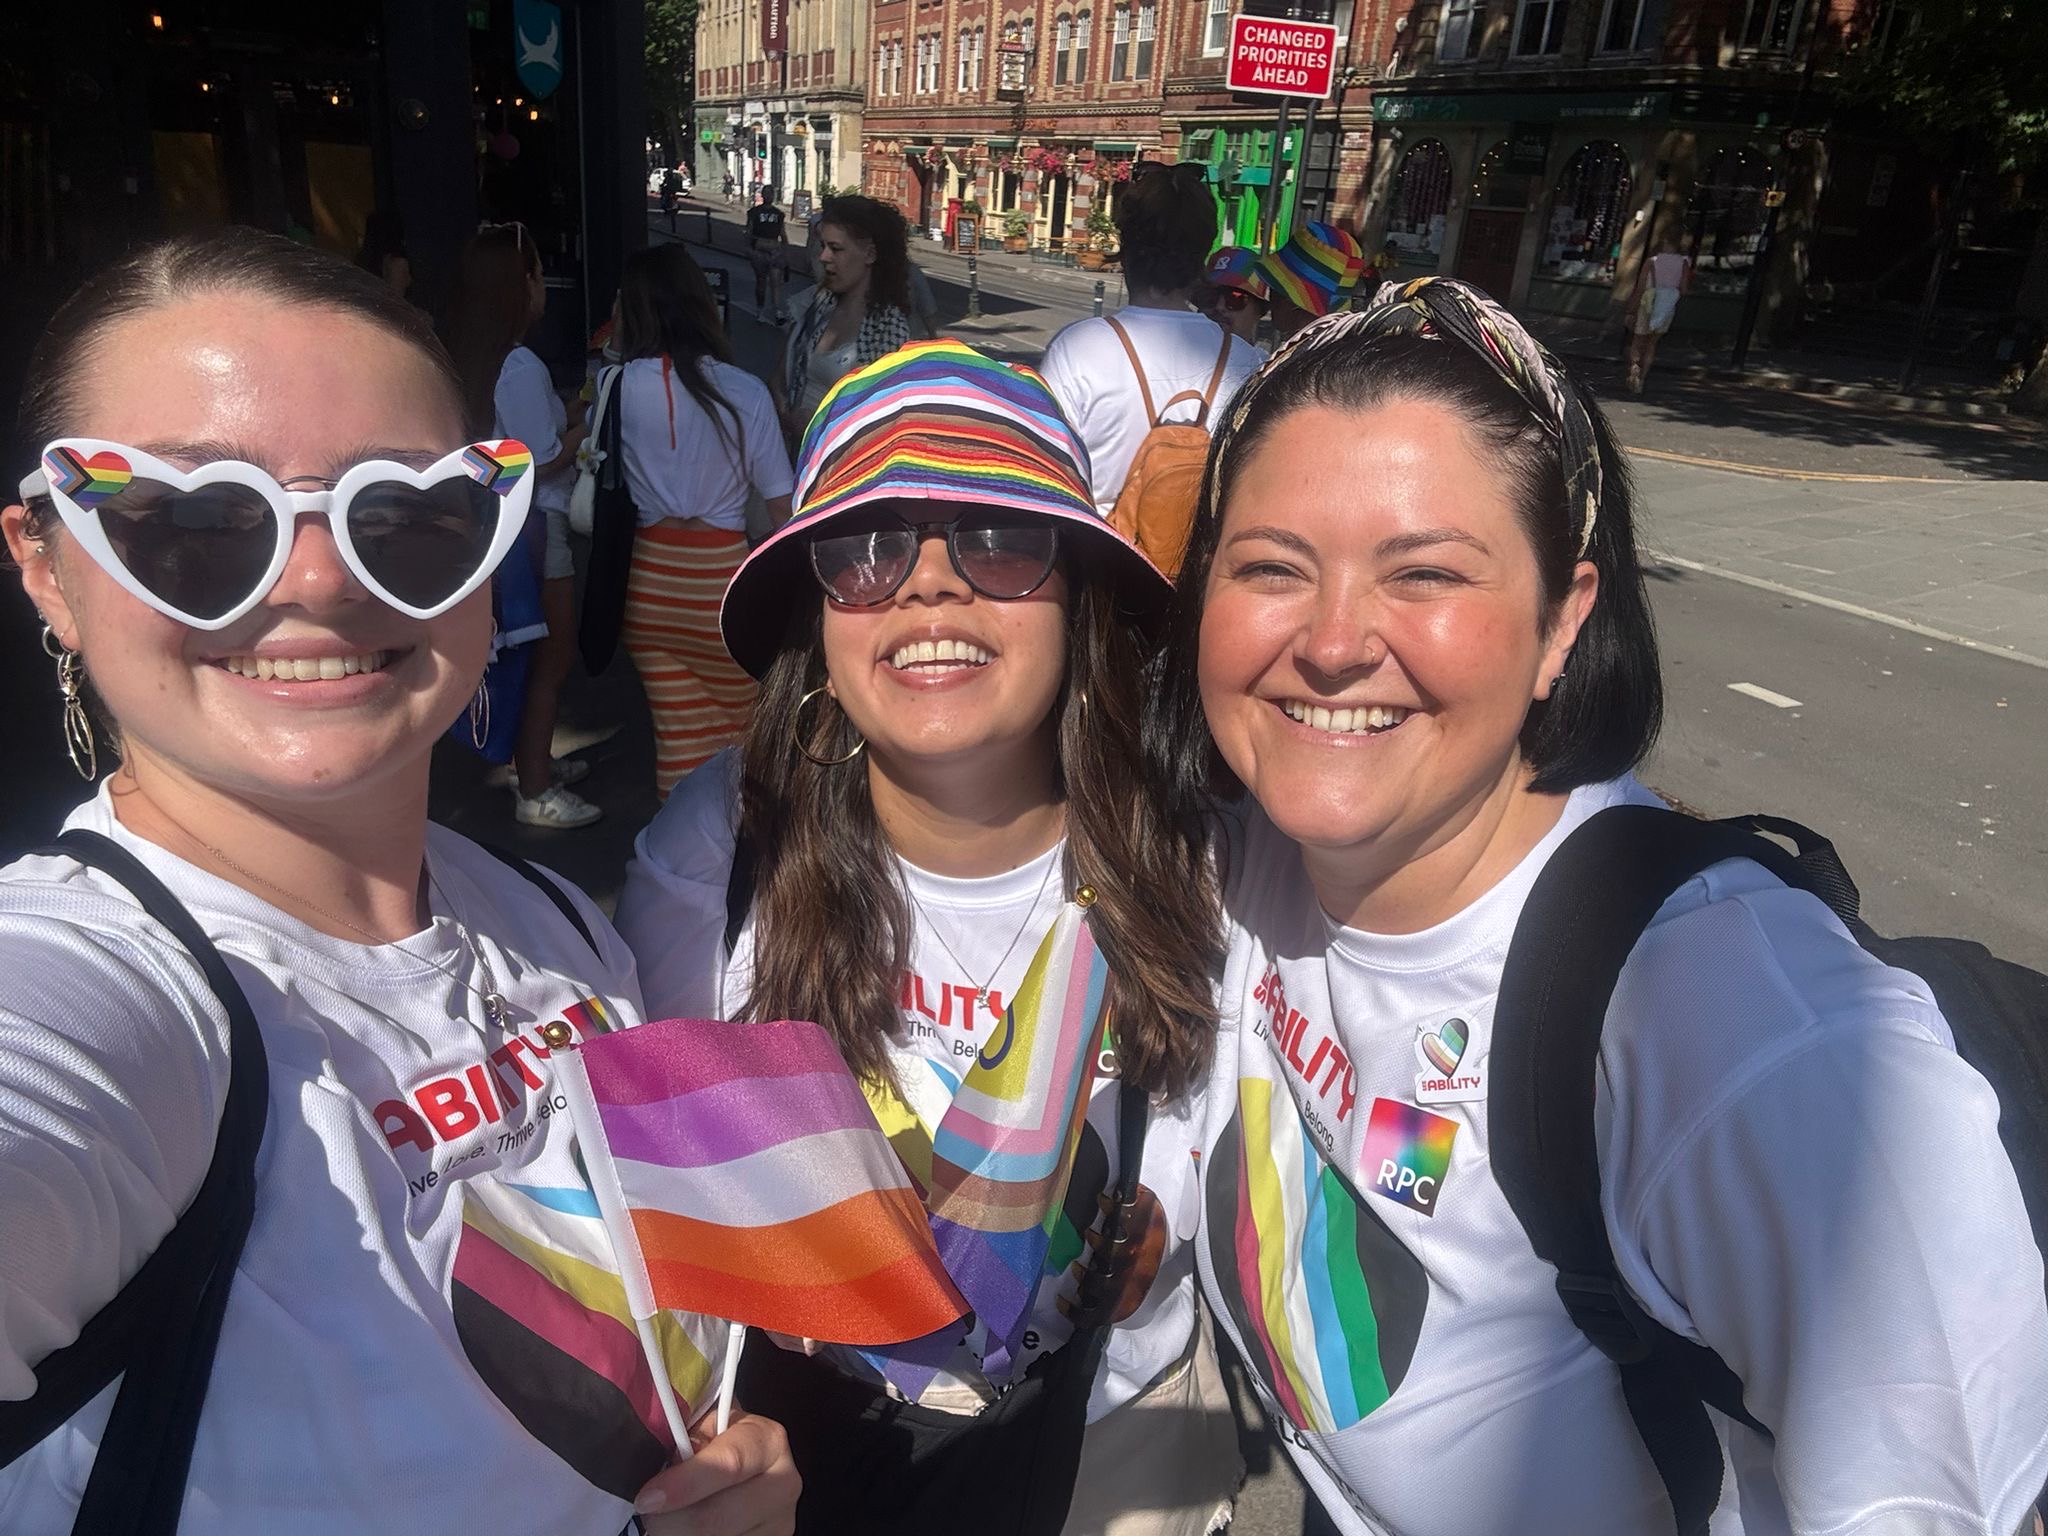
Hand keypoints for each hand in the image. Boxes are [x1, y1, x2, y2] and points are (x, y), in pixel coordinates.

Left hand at [634, 1412, 798, 1535]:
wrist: (740, 1469)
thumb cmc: (714, 1445)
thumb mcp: (703, 1427)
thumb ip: (684, 1437)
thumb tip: (657, 1459)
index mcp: (768, 1441)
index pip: (727, 1465)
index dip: (683, 1484)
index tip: (648, 1498)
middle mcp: (784, 1482)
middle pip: (715, 1518)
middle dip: (670, 1520)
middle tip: (649, 1514)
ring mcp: (780, 1522)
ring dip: (679, 1535)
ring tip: (671, 1519)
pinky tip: (688, 1531)